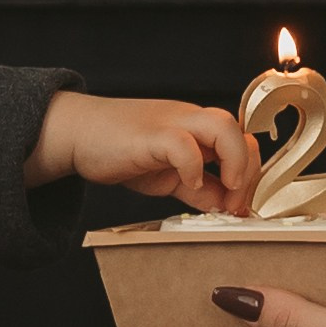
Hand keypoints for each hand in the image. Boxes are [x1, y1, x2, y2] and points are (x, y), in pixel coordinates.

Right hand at [29, 92, 258, 208]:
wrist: (75, 133)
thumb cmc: (118, 150)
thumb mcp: (167, 174)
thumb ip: (196, 187)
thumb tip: (223, 205)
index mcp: (196, 129)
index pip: (240, 141)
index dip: (249, 174)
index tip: (241, 206)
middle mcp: (189, 120)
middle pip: (238, 130)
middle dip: (247, 170)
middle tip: (235, 204)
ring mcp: (170, 123)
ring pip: (222, 126)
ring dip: (233, 161)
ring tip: (226, 191)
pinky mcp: (150, 135)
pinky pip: (183, 143)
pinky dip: (194, 165)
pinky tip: (189, 184)